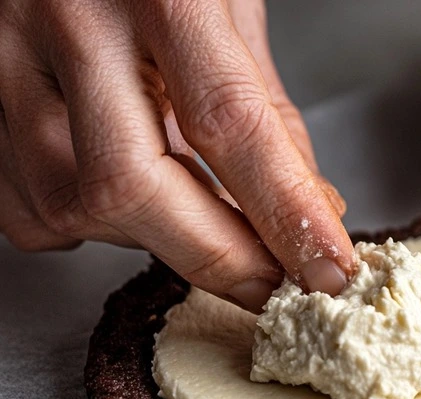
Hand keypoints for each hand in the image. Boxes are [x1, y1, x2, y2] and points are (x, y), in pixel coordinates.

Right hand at [0, 0, 353, 311]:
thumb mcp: (230, 7)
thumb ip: (266, 109)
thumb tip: (309, 209)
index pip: (229, 122)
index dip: (284, 212)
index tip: (325, 269)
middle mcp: (68, 19)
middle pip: (133, 185)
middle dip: (217, 257)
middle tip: (270, 284)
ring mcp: (6, 61)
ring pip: (76, 207)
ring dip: (154, 240)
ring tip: (197, 218)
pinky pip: (32, 213)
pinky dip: (93, 229)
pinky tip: (128, 198)